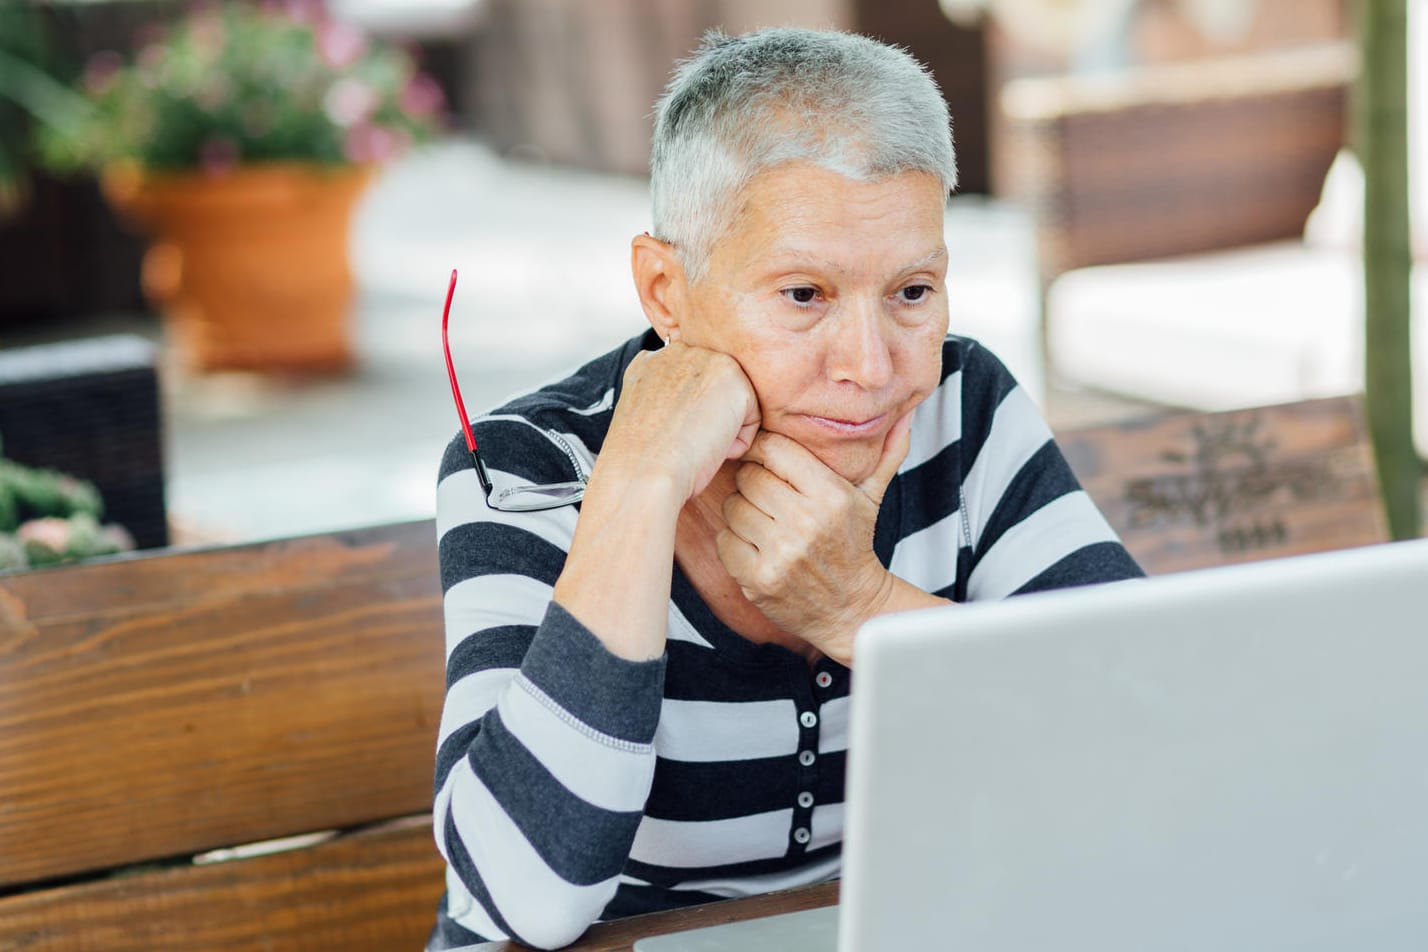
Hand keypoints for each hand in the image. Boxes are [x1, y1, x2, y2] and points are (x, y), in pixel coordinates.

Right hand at [600, 341, 760, 503]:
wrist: (642, 473)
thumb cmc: (642, 462)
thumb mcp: (646, 419)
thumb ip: (667, 399)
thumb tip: (693, 411)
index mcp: (652, 360)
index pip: (690, 383)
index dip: (689, 416)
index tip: (673, 438)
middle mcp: (679, 352)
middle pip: (716, 390)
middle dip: (708, 419)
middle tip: (682, 442)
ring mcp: (707, 359)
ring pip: (735, 402)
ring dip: (722, 431)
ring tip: (693, 444)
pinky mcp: (734, 378)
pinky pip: (752, 417)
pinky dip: (737, 443)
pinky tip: (709, 447)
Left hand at [715, 413, 913, 661]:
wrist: (852, 609)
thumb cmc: (855, 545)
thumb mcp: (872, 497)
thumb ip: (887, 453)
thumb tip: (905, 414)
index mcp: (831, 495)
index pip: (774, 449)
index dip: (765, 451)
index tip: (768, 461)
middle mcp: (805, 522)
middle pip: (749, 476)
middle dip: (753, 482)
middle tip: (767, 494)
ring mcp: (779, 553)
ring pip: (733, 507)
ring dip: (742, 511)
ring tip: (764, 520)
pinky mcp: (758, 579)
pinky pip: (725, 540)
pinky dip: (734, 541)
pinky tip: (756, 545)